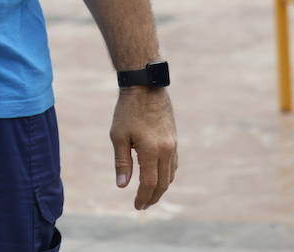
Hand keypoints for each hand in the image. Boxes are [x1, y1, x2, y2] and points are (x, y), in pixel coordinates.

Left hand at [110, 87, 177, 210]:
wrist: (145, 87)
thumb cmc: (127, 111)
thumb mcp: (118, 136)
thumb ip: (122, 162)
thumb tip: (122, 186)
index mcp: (151, 150)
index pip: (150, 183)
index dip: (143, 197)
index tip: (137, 206)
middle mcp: (166, 150)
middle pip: (163, 183)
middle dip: (153, 197)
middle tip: (143, 206)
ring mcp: (173, 145)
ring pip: (170, 175)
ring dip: (161, 188)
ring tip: (150, 196)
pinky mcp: (174, 139)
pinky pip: (173, 164)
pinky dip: (167, 175)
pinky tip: (159, 178)